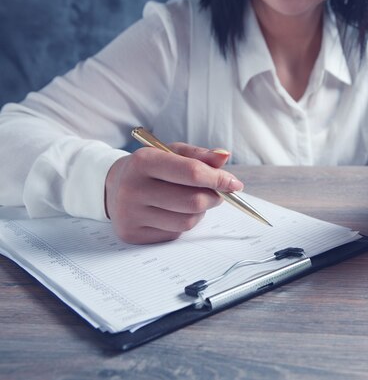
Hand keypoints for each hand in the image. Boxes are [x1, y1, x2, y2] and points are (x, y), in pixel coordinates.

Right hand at [104, 143, 243, 243]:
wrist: (113, 186)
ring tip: (192, 200)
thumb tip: (224, 156)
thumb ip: (200, 155)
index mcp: (143, 161)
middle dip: (214, 197)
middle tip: (218, 193)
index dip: (219, 179)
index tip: (235, 184)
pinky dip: (182, 223)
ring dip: (200, 212)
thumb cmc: (150, 168)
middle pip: (193, 202)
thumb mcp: (172, 153)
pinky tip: (172, 212)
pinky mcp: (132, 234)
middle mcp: (133, 188)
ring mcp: (131, 214)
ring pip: (187, 221)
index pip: (192, 173)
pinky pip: (174, 233)